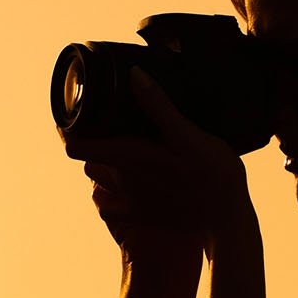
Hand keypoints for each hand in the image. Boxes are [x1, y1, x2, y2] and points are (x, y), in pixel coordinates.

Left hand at [65, 66, 252, 260]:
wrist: (229, 221)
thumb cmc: (215, 175)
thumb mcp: (191, 136)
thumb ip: (159, 107)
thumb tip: (133, 76)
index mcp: (131, 157)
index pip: (77, 146)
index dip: (68, 128)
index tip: (76, 113)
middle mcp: (124, 181)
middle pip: (86, 161)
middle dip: (90, 142)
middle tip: (106, 125)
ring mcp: (132, 202)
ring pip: (95, 183)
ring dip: (99, 167)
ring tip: (117, 150)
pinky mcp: (142, 217)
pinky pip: (108, 208)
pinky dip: (107, 195)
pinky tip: (122, 184)